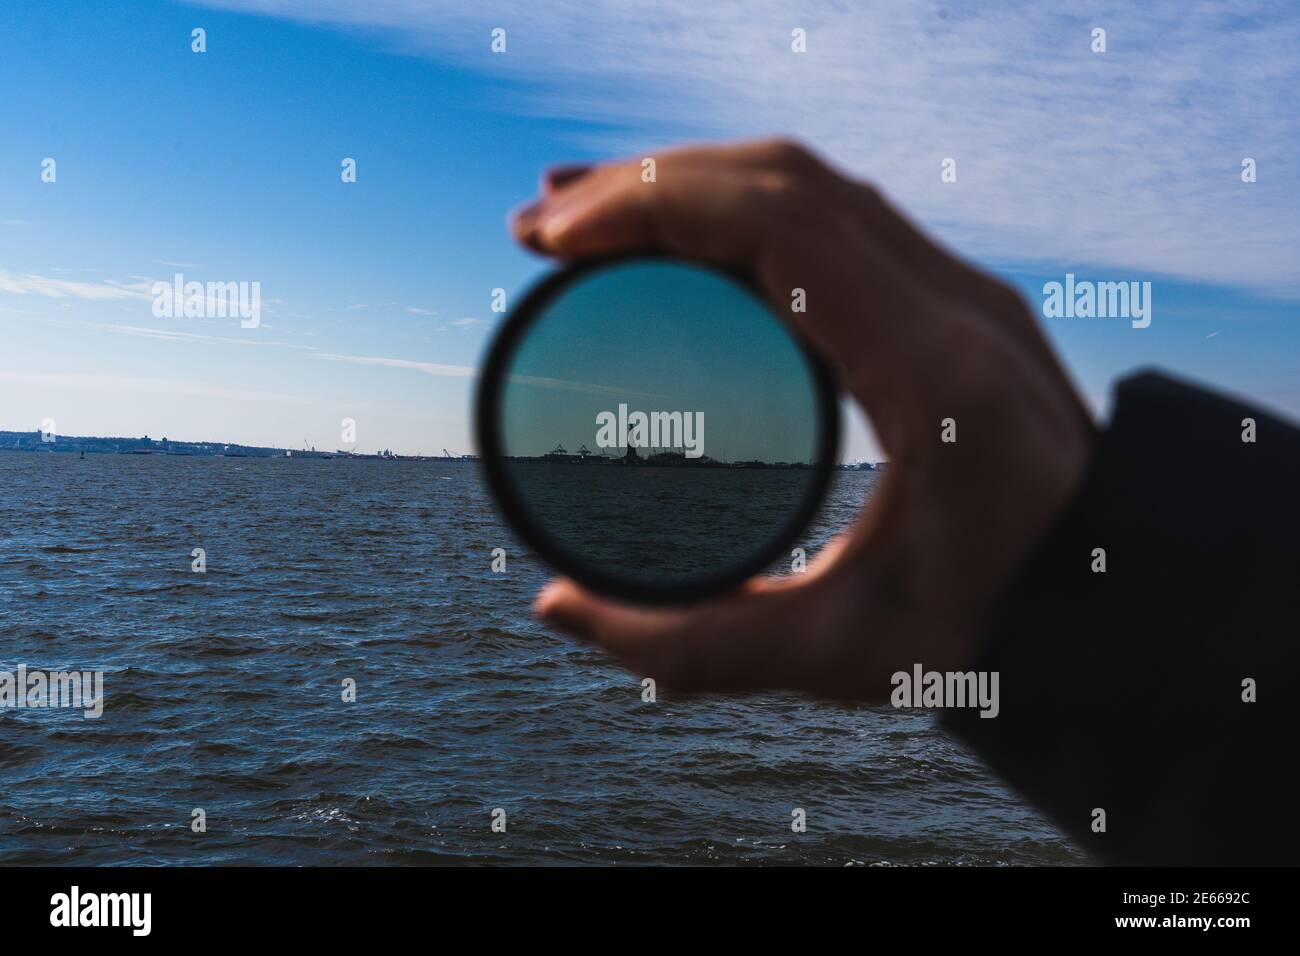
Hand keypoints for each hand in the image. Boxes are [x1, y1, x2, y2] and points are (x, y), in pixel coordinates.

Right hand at [511, 139, 1093, 699]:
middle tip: (541, 227)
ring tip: (588, 218)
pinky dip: (745, 208)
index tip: (556, 242)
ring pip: (813, 184)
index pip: (780, 224)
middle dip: (647, 185)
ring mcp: (964, 293)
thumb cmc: (989, 634)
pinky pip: (838, 217)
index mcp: (933, 375)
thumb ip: (688, 645)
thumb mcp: (832, 656)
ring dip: (694, 183)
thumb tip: (559, 611)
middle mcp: (958, 307)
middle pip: (785, 180)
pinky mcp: (956, 303)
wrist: (1109, 605)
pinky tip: (683, 236)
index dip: (652, 206)